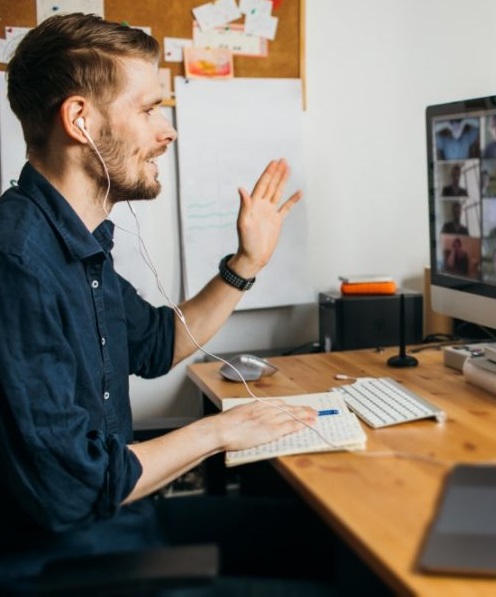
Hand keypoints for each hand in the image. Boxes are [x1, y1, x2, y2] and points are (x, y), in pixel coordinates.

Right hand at [216, 399, 316, 451]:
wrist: (221, 429)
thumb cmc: (225, 423)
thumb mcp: (237, 413)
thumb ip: (247, 415)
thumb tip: (248, 417)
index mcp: (257, 405)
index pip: (278, 403)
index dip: (289, 406)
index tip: (296, 407)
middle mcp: (266, 410)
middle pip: (288, 408)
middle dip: (301, 409)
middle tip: (312, 410)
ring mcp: (269, 420)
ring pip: (292, 415)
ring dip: (305, 416)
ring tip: (315, 416)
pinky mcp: (271, 431)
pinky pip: (289, 427)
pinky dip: (300, 425)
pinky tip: (308, 424)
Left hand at [230, 159, 301, 277]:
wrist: (254, 256)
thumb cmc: (246, 241)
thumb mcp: (244, 222)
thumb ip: (244, 205)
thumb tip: (241, 188)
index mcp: (253, 204)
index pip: (262, 184)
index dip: (268, 173)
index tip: (274, 162)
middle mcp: (262, 206)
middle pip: (271, 185)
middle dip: (276, 173)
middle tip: (283, 160)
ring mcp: (270, 212)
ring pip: (278, 192)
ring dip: (283, 181)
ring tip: (288, 169)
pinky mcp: (277, 220)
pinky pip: (286, 207)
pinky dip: (292, 200)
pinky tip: (298, 192)